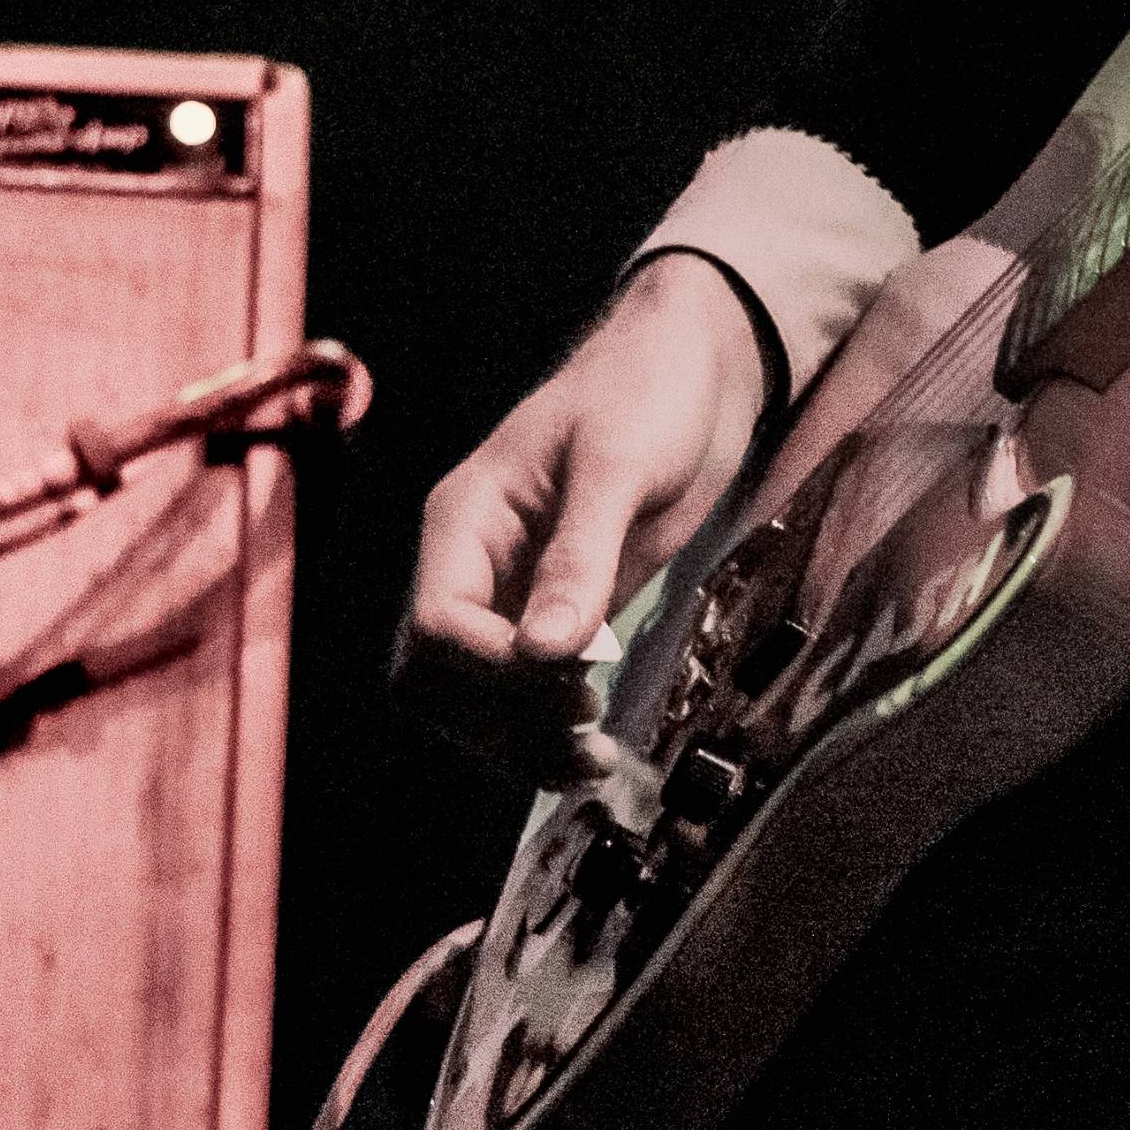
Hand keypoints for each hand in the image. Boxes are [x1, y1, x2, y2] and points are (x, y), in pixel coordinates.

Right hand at [394, 251, 768, 785]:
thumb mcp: (619, 463)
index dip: (493, 669)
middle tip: (585, 732)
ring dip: (518, 742)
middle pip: (434, 678)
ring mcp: (506, 595)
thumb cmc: (648, 390)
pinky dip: (543, 732)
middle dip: (499, 719)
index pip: (436, 623)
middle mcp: (470, 565)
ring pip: (467, 702)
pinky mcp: (550, 616)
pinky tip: (592, 749)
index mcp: (465, 518)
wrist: (695, 371)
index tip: (575, 678)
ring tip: (594, 758)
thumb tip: (548, 652)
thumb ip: (581, 555)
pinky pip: (517, 695)